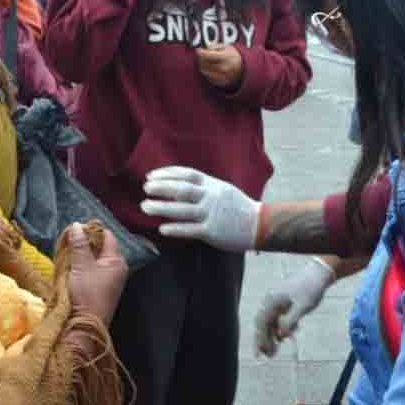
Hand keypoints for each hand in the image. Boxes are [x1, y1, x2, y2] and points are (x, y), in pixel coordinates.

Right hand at [66, 223, 127, 326]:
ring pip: (95, 259)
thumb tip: (77, 225)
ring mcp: (109, 280)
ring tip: (67, 254)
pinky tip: (70, 268)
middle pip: (101, 247)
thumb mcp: (81, 266)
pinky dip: (82, 267)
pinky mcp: (100, 289)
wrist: (84, 325)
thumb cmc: (86, 294)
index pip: (107, 236)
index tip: (74, 230)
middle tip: (68, 242)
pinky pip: (92, 271)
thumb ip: (79, 245)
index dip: (91, 230)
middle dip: (85, 243)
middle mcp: (116, 269)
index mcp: (116, 261)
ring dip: (81, 255)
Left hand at [140, 166, 260, 251]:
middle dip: (161, 187)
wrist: (259, 224)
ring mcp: (211, 214)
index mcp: (212, 184)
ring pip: (182, 209)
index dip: (167, 173)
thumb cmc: (238, 207)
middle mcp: (211, 197)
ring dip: (161, 207)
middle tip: (145, 188)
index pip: (186, 174)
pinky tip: (162, 229)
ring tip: (145, 206)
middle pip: (181, 189)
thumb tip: (176, 188)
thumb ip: (203, 187)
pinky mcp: (212, 231)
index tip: (151, 176)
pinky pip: (190, 230)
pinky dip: (175, 229)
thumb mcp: (222, 189)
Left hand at [197, 44, 243, 89]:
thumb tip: (204, 48)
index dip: (201, 52)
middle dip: (201, 59)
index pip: (207, 55)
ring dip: (203, 66)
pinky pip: (209, 78)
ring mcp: (222, 77)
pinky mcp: (220, 83)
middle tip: (202, 56)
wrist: (244, 68)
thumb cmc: (233, 55)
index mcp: (225, 57)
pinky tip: (211, 69)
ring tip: (207, 62)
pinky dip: (208, 73)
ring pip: (205, 71)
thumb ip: (214, 46)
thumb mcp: (226, 47)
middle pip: (204, 64)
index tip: (198, 50)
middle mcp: (223, 68)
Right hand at [255, 256, 335, 356]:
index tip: (259, 354)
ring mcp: (277, 301)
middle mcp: (271, 301)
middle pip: (263, 324)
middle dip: (265, 341)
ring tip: (275, 351)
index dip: (259, 340)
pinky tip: (288, 336)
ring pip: (270, 322)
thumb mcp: (302, 307)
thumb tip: (280, 336)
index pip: (261, 323)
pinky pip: (278, 318)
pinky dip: (281, 328)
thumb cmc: (311, 289)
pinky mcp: (284, 302)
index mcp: (272, 300)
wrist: (320, 273)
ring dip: (272, 336)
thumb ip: (290, 322)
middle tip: (269, 356)